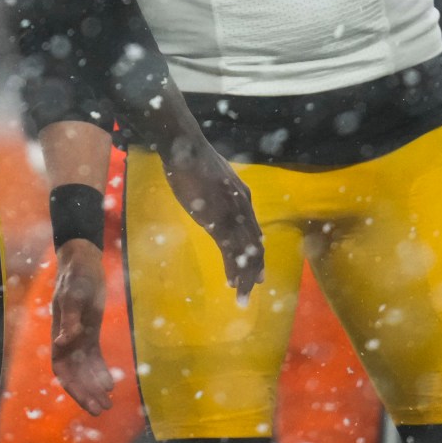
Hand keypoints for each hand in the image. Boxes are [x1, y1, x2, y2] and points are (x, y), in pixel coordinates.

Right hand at [49, 239, 115, 414]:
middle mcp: (67, 340)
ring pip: (85, 370)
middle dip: (86, 393)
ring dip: (94, 387)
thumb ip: (70, 318)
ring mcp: (79, 337)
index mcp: (59, 334)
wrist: (83, 261)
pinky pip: (94, 358)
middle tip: (101, 410)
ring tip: (107, 404)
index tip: (87, 402)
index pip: (63, 369)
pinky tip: (110, 383)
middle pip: (74, 374)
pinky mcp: (90, 332)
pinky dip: (101, 371)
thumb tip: (64, 341)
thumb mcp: (73, 295)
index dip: (74, 387)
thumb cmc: (76, 277)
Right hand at [158, 134, 264, 298]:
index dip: (256, 251)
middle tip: (255, 286)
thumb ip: (220, 190)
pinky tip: (232, 283)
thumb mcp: (214, 176)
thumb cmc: (193, 159)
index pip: (254, 230)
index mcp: (242, 197)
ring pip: (246, 253)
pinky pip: (230, 252)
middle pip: (255, 245)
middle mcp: (243, 208)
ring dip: (246, 277)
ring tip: (243, 296)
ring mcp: (232, 215)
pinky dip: (234, 270)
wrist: (185, 147)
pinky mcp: (218, 221)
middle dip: (255, 268)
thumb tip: (216, 195)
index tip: (256, 266)